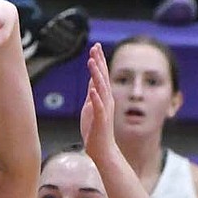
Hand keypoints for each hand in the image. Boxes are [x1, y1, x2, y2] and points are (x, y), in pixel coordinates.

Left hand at [78, 42, 116, 161]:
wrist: (102, 150)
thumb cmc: (95, 131)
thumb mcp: (91, 108)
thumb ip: (92, 95)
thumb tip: (91, 82)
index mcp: (103, 97)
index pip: (101, 76)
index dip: (98, 61)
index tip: (95, 47)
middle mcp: (106, 101)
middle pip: (103, 77)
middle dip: (99, 62)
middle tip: (95, 47)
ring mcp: (104, 110)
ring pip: (101, 89)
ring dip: (96, 75)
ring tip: (91, 62)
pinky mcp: (101, 121)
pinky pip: (99, 107)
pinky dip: (96, 98)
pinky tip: (92, 89)